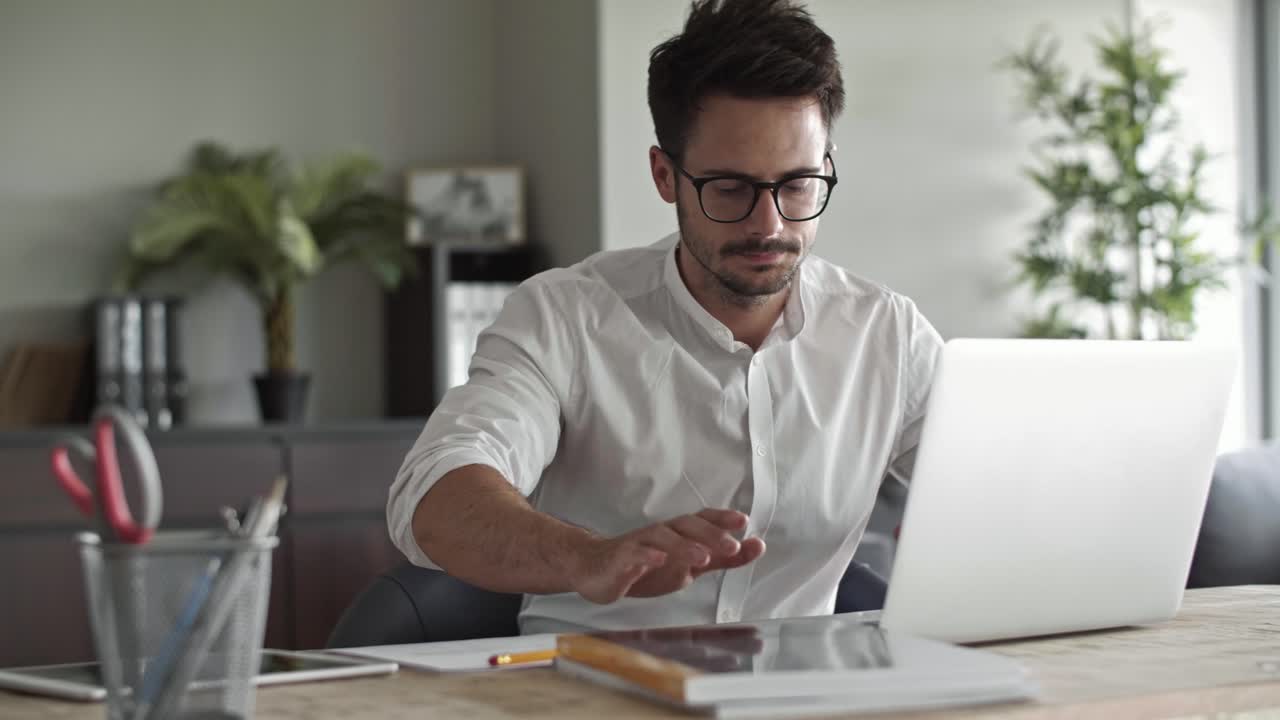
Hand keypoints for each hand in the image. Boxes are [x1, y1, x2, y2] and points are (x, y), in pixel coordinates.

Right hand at [569, 509, 765, 603]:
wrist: (596, 569)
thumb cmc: (646, 565)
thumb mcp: (690, 566)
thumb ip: (723, 559)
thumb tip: (757, 546)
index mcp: (678, 533)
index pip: (703, 520)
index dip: (722, 519)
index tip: (744, 521)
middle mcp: (661, 533)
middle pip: (687, 525)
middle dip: (710, 534)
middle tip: (732, 546)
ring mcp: (640, 543)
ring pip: (663, 537)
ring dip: (684, 546)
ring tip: (703, 558)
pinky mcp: (620, 558)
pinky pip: (634, 554)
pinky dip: (647, 555)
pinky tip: (658, 560)